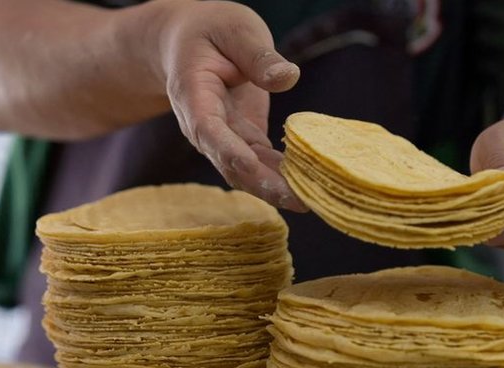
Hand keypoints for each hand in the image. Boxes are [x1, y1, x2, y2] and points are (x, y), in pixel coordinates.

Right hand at [152, 1, 306, 210]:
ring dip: (276, 189)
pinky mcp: (244, 142)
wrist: (191, 44)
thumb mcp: (235, 29)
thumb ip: (258, 55)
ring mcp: (223, 139)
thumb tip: (288, 78)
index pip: (207, 129)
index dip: (228, 151)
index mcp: (193, 95)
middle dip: (262, 184)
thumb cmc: (211, 31)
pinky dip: (284, 176)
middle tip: (298, 199)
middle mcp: (203, 127)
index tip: (250, 167)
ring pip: (247, 172)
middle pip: (229, 162)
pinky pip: (262, 165)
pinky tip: (310, 185)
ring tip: (312, 201)